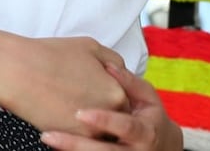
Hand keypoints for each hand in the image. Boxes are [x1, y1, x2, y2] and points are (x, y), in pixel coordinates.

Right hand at [0, 36, 131, 134]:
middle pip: (113, 116)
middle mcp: (108, 115)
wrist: (15, 70)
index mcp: (117, 92)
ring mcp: (88, 130)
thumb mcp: (89, 46)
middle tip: (79, 94)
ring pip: (96, 129)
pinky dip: (71, 126)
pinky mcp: (69, 139)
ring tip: (67, 100)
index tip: (92, 85)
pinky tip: (56, 109)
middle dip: (101, 107)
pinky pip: (79, 136)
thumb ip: (114, 61)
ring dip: (89, 120)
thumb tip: (120, 73)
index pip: (124, 99)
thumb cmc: (49, 55)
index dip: (106, 90)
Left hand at [40, 64, 183, 149]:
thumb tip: (109, 66)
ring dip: (69, 149)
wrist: (162, 146)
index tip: (80, 114)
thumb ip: (129, 82)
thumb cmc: (149, 115)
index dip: (104, 121)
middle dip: (76, 144)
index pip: (125, 127)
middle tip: (50, 135)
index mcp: (145, 132)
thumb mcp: (147, 97)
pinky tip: (54, 144)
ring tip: (47, 137)